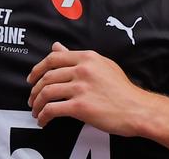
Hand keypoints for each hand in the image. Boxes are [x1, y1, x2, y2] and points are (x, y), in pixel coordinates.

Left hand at [27, 42, 152, 135]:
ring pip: (47, 92)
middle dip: (35, 89)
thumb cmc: (122, 89)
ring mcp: (81, 88)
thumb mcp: (102, 65)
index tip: (32, 78)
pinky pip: (53, 110)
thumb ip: (78, 57)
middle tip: (32, 97)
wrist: (137, 109)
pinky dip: (44, 116)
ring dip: (37, 103)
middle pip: (47, 76)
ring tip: (36, 110)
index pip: (54, 58)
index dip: (38, 68)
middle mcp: (83, 70)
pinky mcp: (80, 107)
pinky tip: (43, 120)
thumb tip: (57, 46)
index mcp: (87, 57)